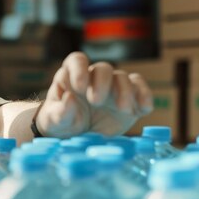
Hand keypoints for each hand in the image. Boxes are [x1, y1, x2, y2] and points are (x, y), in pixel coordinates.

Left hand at [36, 52, 153, 137]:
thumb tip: (69, 97)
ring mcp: (112, 86)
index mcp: (71, 77)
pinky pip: (140, 88)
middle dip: (101, 83)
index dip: (79, 69)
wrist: (77, 138)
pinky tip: (144, 109)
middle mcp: (93, 77)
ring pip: (123, 77)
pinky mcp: (129, 98)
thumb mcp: (54, 122)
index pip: (77, 61)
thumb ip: (60, 111)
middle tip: (96, 101)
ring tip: (123, 110)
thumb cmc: (60, 124)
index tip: (79, 86)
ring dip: (125, 91)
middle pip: (103, 68)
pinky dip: (145, 96)